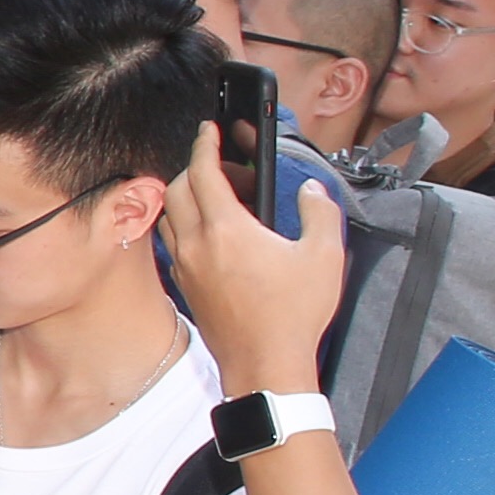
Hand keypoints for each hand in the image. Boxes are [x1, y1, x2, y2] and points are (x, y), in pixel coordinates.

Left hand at [158, 128, 339, 390]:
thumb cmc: (293, 314)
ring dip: (187, 197)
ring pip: (170, 215)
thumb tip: (312, 192)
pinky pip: (173, 242)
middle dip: (197, 168)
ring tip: (222, 198)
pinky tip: (215, 233)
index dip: (205, 145)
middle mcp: (196, 245)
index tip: (209, 130)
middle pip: (179, 189)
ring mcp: (185, 266)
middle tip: (228, 169)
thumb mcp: (324, 256)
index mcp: (227, 230)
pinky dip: (185, 224)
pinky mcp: (185, 285)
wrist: (264, 364)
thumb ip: (320, 213)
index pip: (203, 173)